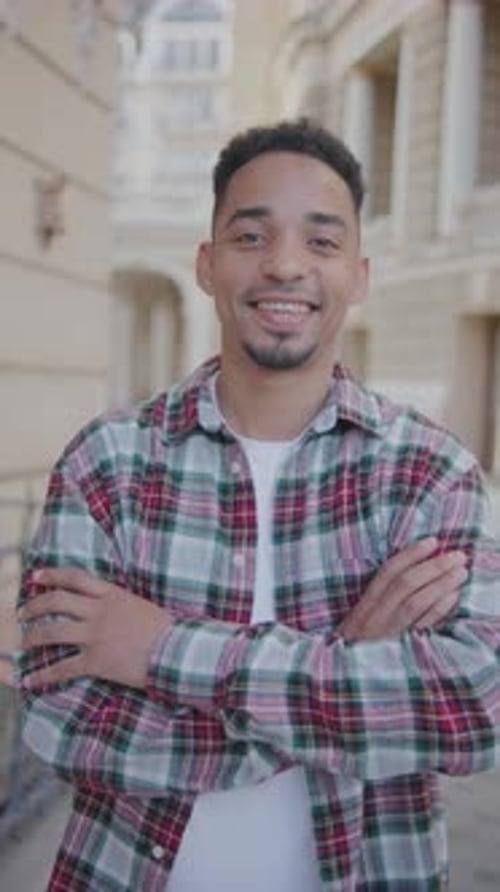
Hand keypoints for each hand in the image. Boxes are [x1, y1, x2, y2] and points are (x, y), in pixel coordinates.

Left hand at [19, 567, 173, 689]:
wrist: (176, 651)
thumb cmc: (164, 629)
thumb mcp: (139, 605)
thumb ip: (117, 602)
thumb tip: (101, 604)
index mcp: (111, 595)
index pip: (75, 577)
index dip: (52, 575)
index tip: (36, 576)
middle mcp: (99, 612)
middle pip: (56, 602)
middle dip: (34, 606)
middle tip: (22, 614)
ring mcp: (95, 636)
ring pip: (52, 632)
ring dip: (32, 636)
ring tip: (22, 642)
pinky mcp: (96, 661)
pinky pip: (62, 668)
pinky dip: (43, 676)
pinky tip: (30, 680)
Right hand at [337, 537, 466, 641]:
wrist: (346, 682)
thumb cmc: (356, 649)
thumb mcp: (359, 621)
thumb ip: (379, 600)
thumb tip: (413, 571)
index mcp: (364, 607)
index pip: (387, 573)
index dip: (411, 555)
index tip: (432, 542)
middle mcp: (374, 618)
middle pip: (405, 584)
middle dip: (433, 567)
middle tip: (457, 556)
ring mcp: (388, 635)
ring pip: (416, 603)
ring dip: (441, 584)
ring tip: (461, 572)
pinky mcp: (401, 651)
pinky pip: (422, 627)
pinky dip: (439, 610)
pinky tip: (453, 596)